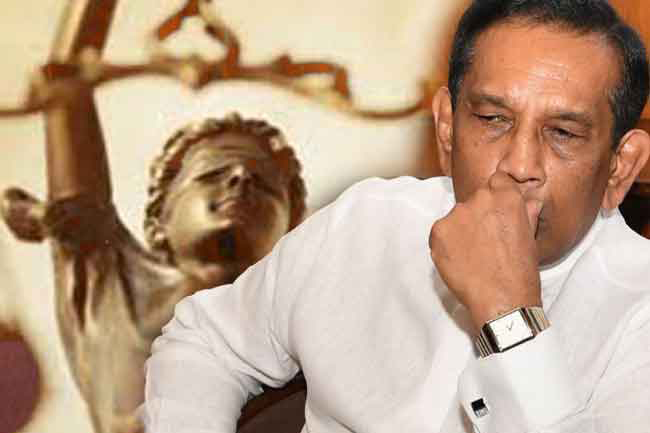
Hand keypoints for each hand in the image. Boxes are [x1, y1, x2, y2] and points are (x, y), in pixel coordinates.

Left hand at [429, 171, 542, 330]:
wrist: (502, 300)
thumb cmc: (520, 272)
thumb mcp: (530, 237)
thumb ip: (527, 212)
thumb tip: (530, 198)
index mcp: (506, 196)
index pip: (495, 181)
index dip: (495, 196)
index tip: (495, 211)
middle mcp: (479, 199)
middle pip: (474, 199)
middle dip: (478, 215)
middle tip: (486, 239)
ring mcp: (456, 215)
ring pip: (456, 216)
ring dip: (461, 229)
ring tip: (473, 254)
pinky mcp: (438, 232)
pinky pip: (441, 232)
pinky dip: (446, 243)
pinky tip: (461, 260)